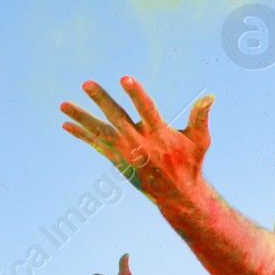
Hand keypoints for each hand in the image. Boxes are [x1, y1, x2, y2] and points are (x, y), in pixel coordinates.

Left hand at [60, 77, 211, 206]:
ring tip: (63, 105)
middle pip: (117, 117)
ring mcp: (126, 152)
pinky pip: (96, 145)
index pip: (147, 109)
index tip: (125, 79)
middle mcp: (140, 143)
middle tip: (87, 84)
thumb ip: (200, 117)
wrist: (177, 195)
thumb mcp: (200, 140)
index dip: (136, 94)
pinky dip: (82, 134)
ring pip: (100, 131)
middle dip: (101, 100)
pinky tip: (66, 124)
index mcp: (160, 134)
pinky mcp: (117, 160)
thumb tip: (210, 97)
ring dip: (81, 117)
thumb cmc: (191, 162)